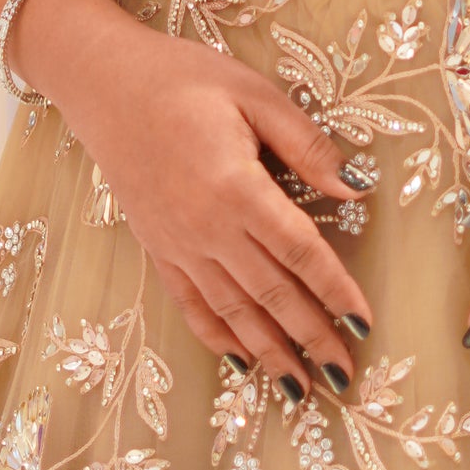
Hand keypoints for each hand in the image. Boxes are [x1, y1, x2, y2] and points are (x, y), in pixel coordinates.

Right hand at [51, 0, 378, 407]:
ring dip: (270, 352)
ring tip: (301, 389)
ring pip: (233, 311)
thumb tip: (355, 187)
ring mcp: (178, 244)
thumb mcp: (254, 94)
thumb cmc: (185, 79)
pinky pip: (191, 304)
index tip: (364, 323)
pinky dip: (218, 338)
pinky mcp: (157, 248)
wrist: (105, 83)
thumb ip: (305, 146)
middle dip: (312, 337)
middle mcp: (207, 228)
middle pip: (271, 294)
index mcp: (237, 187)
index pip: (299, 251)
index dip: (335, 290)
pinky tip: (241, 361)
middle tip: (345, 376)